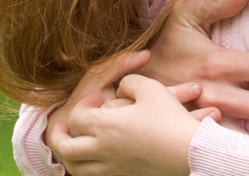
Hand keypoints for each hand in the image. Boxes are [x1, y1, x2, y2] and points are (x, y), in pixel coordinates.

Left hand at [50, 75, 212, 175]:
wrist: (189, 151)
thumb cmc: (170, 118)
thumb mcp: (151, 88)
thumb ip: (129, 81)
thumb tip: (120, 87)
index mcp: (106, 125)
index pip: (77, 117)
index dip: (84, 103)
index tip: (99, 97)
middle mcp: (103, 149)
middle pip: (66, 148)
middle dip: (59, 136)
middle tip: (61, 128)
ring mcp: (112, 167)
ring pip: (77, 168)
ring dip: (70, 157)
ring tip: (73, 147)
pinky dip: (88, 170)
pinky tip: (95, 162)